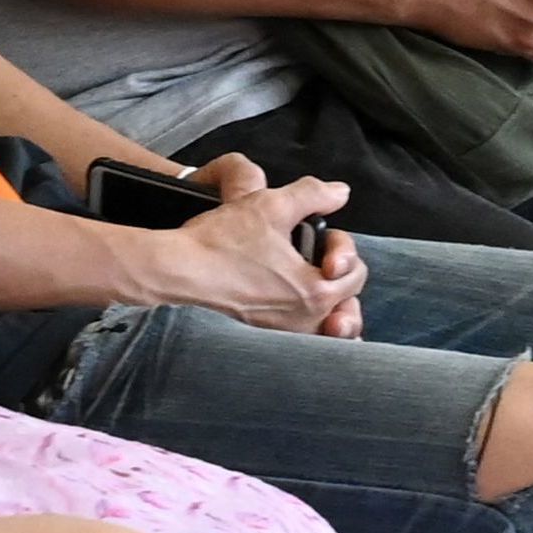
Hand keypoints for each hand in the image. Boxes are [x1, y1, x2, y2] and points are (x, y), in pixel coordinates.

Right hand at [159, 159, 365, 335]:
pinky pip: (304, 339)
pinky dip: (310, 324)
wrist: (177, 268)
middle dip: (338, 274)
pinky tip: (299, 306)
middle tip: (318, 258)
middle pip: (347, 300)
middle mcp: (303, 321)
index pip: (355, 274)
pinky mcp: (263, 336)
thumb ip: (313, 195)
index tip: (318, 239)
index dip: (341, 248)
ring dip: (331, 305)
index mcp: (315, 293)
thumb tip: (340, 192)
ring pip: (328, 323)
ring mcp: (283, 333)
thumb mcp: (272, 204)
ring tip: (317, 283)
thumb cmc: (220, 242)